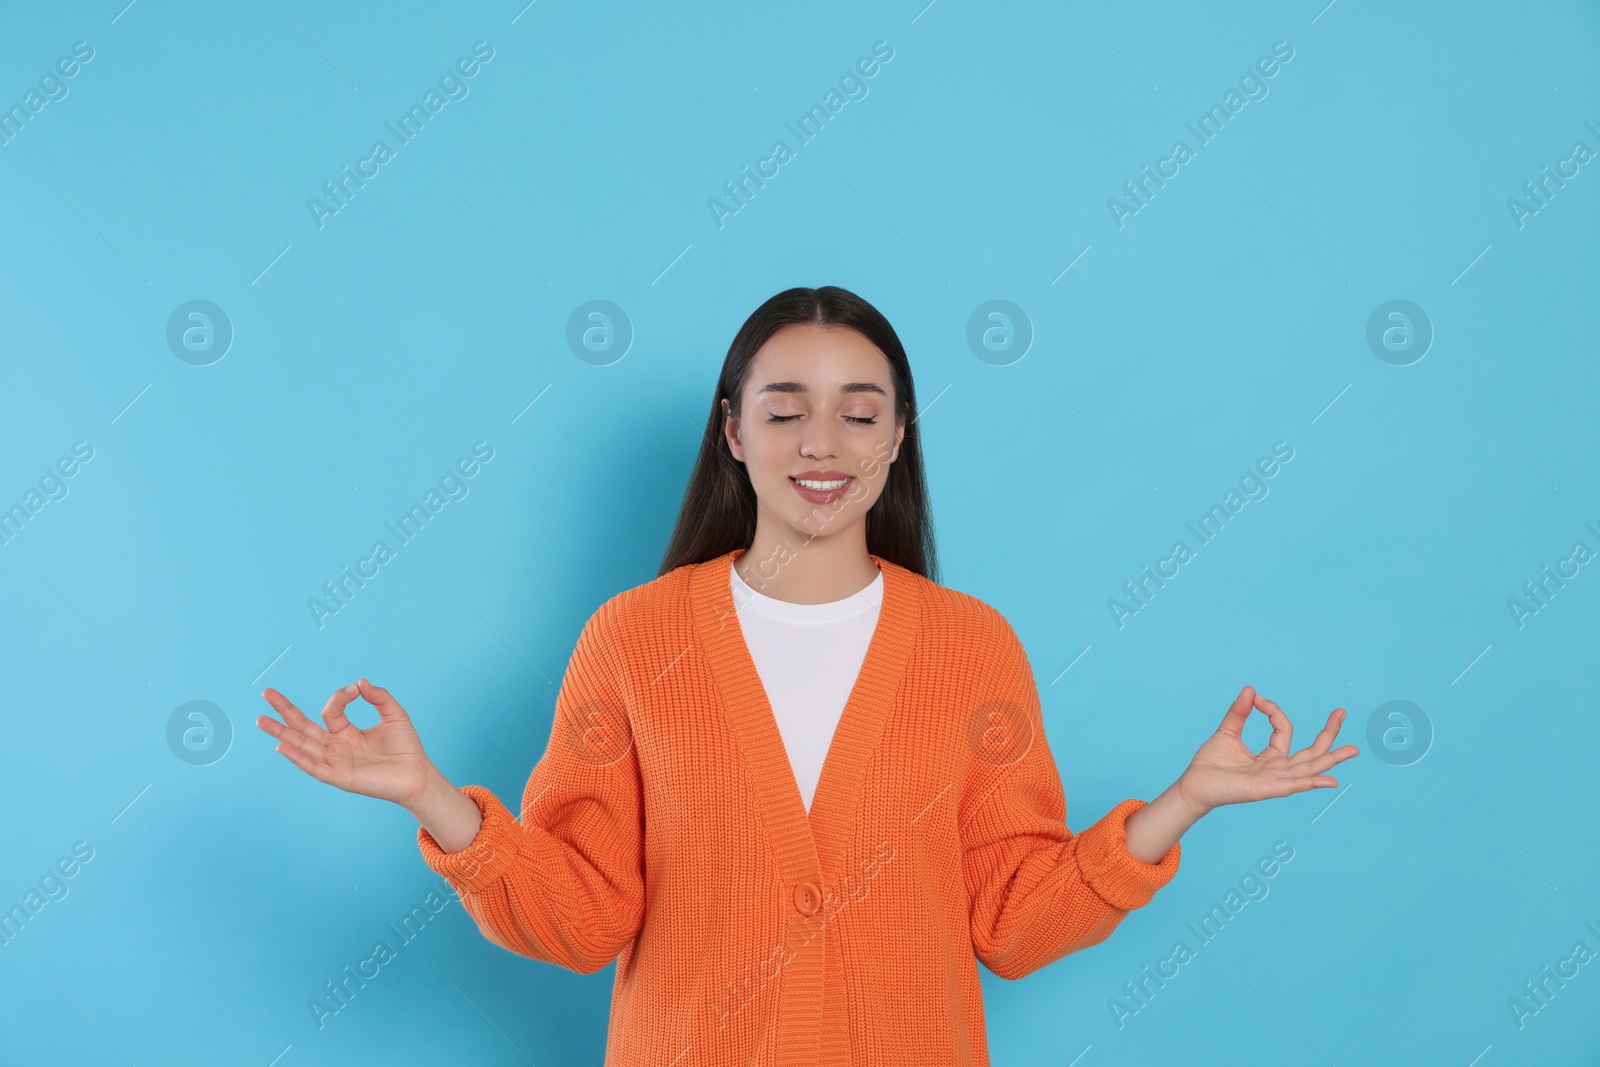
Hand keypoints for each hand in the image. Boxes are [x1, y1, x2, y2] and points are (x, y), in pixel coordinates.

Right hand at [256, 678, 433, 807]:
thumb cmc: (407, 747)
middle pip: (304, 727)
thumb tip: (359, 682)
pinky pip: (314, 767)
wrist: (418, 775)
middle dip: (285, 711)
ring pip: (302, 746)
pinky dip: (298, 757)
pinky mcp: (339, 777)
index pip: (331, 711)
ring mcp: (335, 762)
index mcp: (347, 733)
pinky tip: (281, 746)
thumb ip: (378, 696)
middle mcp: (336, 748)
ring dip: (281, 733)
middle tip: (266, 692)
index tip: (355, 689)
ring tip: (261, 719)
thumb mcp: (394, 714)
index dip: (340, 696)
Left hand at [1175, 685, 1358, 813]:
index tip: (1259, 699)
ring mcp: (1275, 780)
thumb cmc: (1210, 764)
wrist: (1194, 784)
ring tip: (1353, 749)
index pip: (1284, 730)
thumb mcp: (1227, 732)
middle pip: (1311, 752)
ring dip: (1331, 759)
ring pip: (1309, 768)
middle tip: (1342, 712)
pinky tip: (1330, 779)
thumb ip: (1239, 712)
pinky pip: (1293, 784)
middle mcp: (1277, 769)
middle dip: (1328, 733)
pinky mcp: (1266, 789)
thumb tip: (1251, 690)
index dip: (1274, 711)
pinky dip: (1311, 782)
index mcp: (1270, 757)